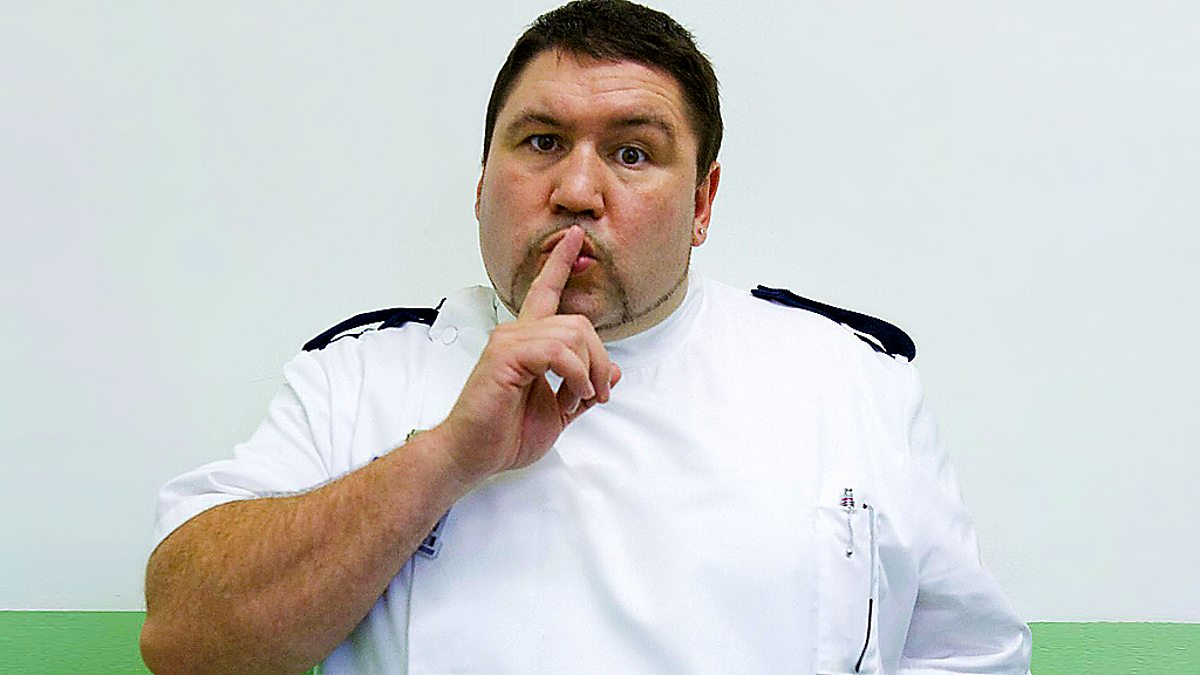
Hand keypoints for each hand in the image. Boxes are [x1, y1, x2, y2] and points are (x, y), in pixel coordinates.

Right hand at [435, 225, 620, 486]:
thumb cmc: (506, 434)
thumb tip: (614, 372)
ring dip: (589, 372)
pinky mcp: (506, 355)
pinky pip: (558, 352)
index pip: (545, 292)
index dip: (561, 263)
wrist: (474, 455)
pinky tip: (570, 397)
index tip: (575, 236)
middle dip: (600, 360)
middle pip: (579, 323)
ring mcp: (509, 341)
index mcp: (527, 341)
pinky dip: (575, 376)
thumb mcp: (559, 412)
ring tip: (578, 400)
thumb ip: (584, 388)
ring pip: (573, 335)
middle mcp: (516, 333)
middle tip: (597, 395)